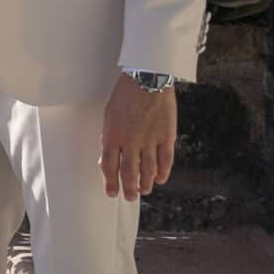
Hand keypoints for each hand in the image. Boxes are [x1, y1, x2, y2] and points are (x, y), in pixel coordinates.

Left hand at [99, 74, 176, 199]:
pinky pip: (165, 160)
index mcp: (112, 135)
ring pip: (148, 170)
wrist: (148, 77)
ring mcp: (150, 140)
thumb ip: (109, 135)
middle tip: (129, 197)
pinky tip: (161, 179)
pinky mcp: (166, 136)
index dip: (110, 182)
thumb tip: (107, 154)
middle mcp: (130, 141)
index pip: (109, 166)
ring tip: (144, 191)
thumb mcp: (109, 114)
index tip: (112, 192)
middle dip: (128, 188)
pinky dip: (163, 172)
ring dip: (146, 184)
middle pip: (129, 173)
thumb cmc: (125, 93)